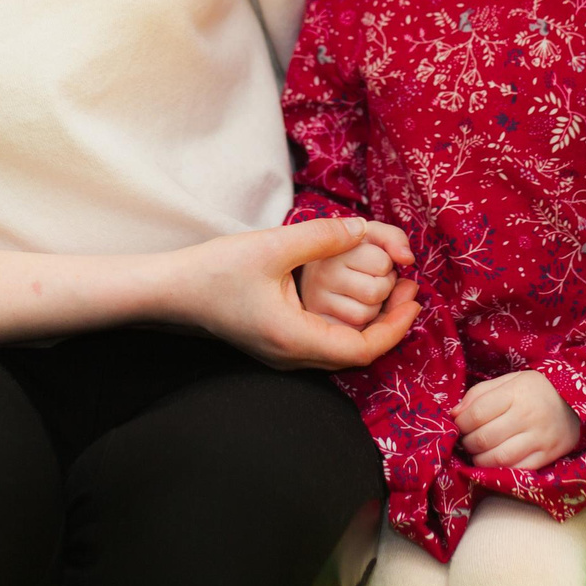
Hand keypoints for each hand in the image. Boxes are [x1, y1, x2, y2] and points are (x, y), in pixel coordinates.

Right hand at [165, 218, 418, 371]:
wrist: (170, 290)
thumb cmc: (215, 271)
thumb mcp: (273, 247)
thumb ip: (321, 237)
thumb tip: (362, 229)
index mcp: (296, 340)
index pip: (362, 350)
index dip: (395, 328)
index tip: (415, 299)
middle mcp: (292, 356)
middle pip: (355, 353)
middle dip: (388, 323)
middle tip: (409, 288)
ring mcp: (282, 353)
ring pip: (339, 348)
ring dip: (369, 321)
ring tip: (389, 288)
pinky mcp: (274, 342)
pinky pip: (323, 341)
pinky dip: (346, 321)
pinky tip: (351, 294)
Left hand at [456, 371, 581, 470]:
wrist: (575, 404)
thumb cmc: (535, 391)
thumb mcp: (509, 381)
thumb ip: (480, 394)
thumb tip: (454, 414)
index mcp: (517, 392)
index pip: (477, 413)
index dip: (461, 423)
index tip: (459, 425)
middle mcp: (528, 415)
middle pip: (485, 437)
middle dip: (468, 442)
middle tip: (467, 440)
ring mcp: (539, 438)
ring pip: (498, 458)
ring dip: (480, 459)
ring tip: (478, 453)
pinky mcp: (547, 456)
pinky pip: (516, 469)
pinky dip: (499, 469)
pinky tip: (494, 462)